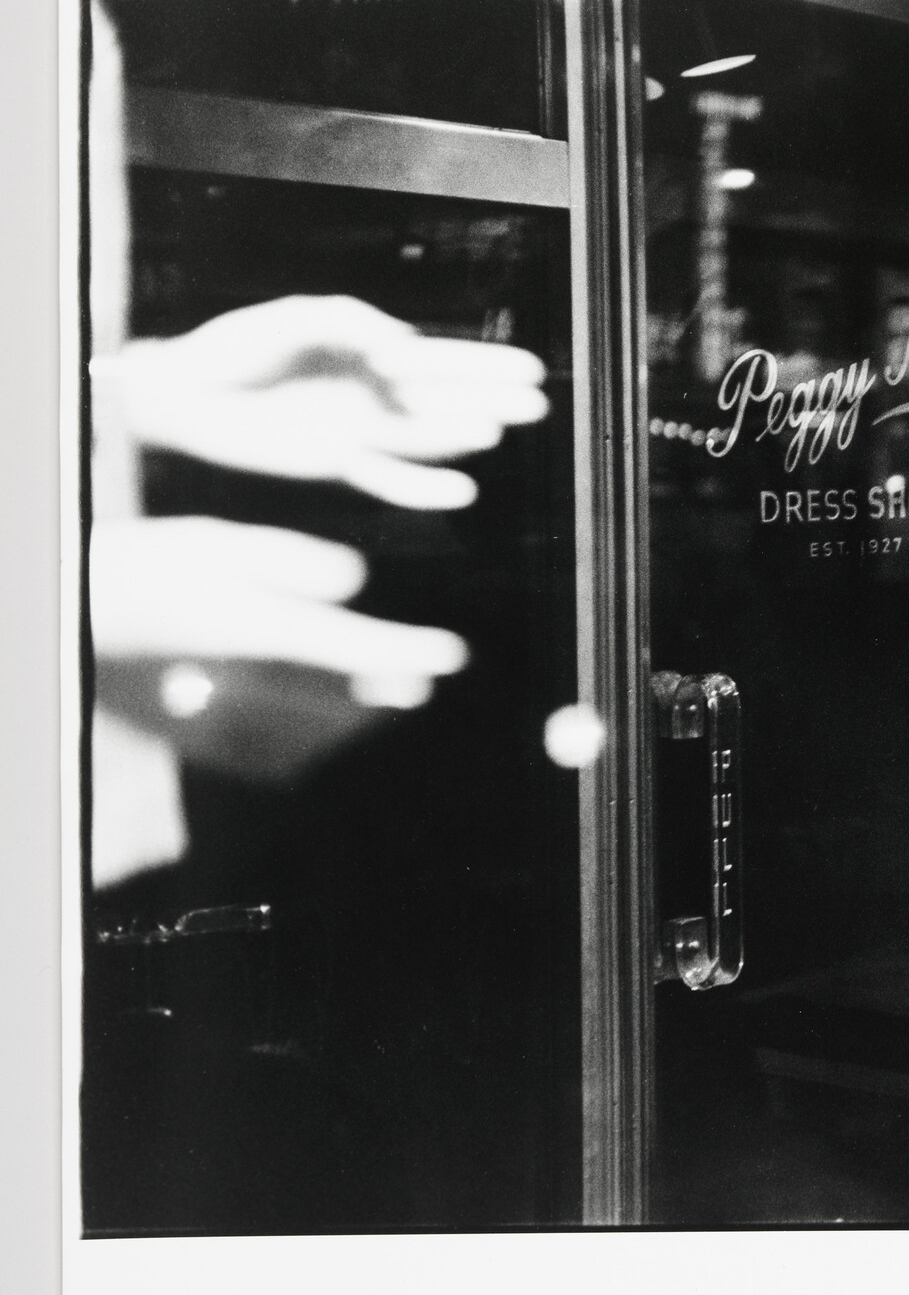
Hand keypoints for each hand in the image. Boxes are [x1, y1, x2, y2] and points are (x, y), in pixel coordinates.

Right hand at [91, 516, 467, 708]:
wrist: (71, 616)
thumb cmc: (140, 569)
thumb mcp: (212, 545)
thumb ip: (287, 563)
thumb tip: (353, 581)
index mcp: (255, 628)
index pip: (351, 645)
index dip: (406, 652)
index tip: (452, 656)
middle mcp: (245, 676)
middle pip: (339, 695)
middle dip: (385, 688)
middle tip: (422, 685)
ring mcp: (222, 709)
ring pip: (311, 725)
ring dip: (352, 714)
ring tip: (388, 697)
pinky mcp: (197, 730)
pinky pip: (264, 748)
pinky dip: (301, 741)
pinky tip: (321, 732)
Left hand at [96, 295, 547, 509]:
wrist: (187, 395)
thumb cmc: (238, 347)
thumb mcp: (298, 317)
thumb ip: (354, 323)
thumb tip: (404, 346)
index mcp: (376, 353)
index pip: (443, 360)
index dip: (487, 366)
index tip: (531, 371)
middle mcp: (379, 395)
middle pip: (447, 400)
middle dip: (491, 401)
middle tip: (536, 405)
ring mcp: (363, 432)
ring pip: (425, 438)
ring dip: (458, 438)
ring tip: (492, 434)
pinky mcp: (340, 465)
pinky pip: (391, 479)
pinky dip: (424, 487)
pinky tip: (459, 489)